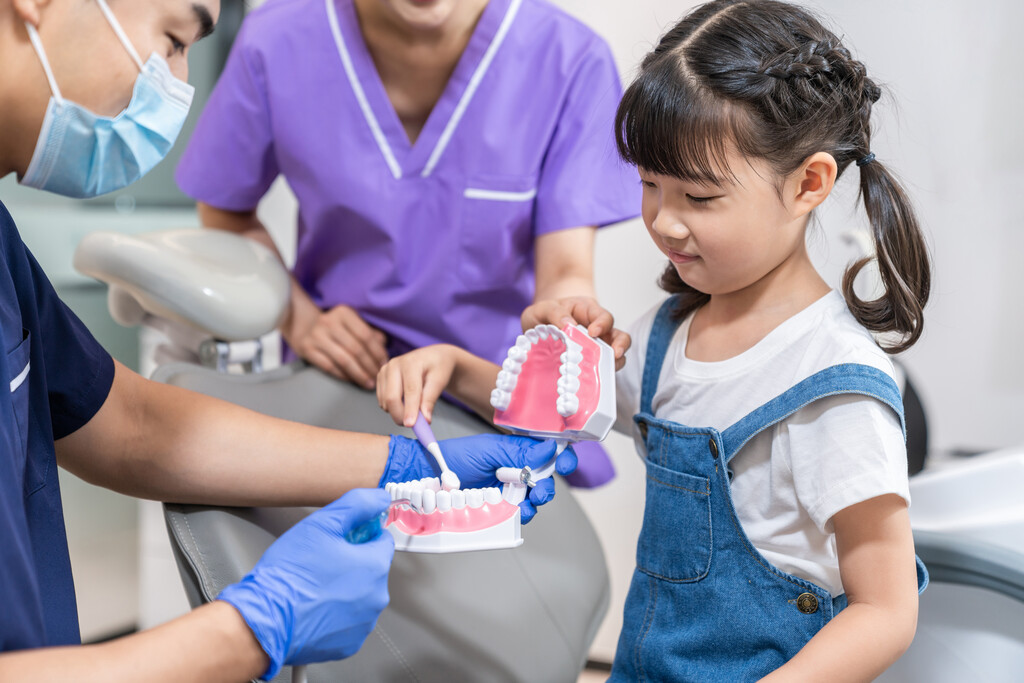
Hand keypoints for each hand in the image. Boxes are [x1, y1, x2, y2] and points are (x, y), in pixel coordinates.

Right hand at [218, 489, 394, 679]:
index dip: (358, 535)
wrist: (264, 619)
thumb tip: (378, 498)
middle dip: (351, 563)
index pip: (381, 540)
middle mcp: (376, 597)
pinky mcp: (348, 644)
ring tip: (313, 585)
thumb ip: (358, 504)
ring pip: (359, 596)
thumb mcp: (323, 523)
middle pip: (371, 569)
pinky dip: (334, 614)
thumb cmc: (289, 575)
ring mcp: (363, 623)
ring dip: (343, 589)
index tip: (339, 539)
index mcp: (375, 566)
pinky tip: (313, 606)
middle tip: (320, 561)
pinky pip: (347, 621)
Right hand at [292, 305, 388, 388]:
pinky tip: (352, 380)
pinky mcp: (306, 348)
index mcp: (344, 312)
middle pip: (355, 349)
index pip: (366, 335)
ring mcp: (316, 335)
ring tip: (368, 383)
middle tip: (377, 376)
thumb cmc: (337, 328)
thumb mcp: (353, 324)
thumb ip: (370, 334)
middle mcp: (328, 321)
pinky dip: (343, 376)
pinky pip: (329, 367)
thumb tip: (383, 348)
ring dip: (359, 374)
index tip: (384, 364)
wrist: (304, 327)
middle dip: (369, 366)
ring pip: (343, 360)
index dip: (377, 352)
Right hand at [377, 345, 459, 426]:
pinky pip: (382, 401)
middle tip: (414, 425)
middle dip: (401, 415)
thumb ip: (430, 400)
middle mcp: (394, 365)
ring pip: (385, 402)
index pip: (410, 390)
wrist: (433, 357)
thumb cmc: (438, 367)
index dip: (409, 409)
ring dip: (398, 412)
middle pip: (391, 398)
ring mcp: (384, 371)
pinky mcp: (380, 378)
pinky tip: (404, 400)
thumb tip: (424, 419)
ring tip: (414, 407)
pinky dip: (393, 407)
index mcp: (411, 363)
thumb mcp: (440, 381)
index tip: (411, 425)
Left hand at [382, 434, 577, 522]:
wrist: (427, 477)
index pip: (547, 454)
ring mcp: (507, 491)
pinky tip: (518, 514)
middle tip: (540, 492)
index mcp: (516, 451)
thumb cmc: (455, 457)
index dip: (561, 458)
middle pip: (545, 479)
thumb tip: (551, 448)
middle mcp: (515, 470)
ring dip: (537, 503)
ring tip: (529, 504)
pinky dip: (522, 516)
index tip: (563, 465)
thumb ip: (519, 451)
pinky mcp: (498, 509)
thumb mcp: (489, 450)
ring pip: (534, 499)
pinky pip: (517, 515)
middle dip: (548, 486)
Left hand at [522, 296, 630, 369]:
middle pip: (619, 336)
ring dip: (614, 363)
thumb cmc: (544, 315)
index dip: (602, 324)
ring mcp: (595, 348)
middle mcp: (597, 330)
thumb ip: (555, 313)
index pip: (603, 317)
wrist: (535, 328)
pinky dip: (598, 375)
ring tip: (607, 371)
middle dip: (620, 345)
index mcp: (588, 312)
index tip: (593, 333)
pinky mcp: (589, 363)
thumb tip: (568, 325)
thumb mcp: (543, 308)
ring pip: (615, 355)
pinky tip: (591, 381)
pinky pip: (599, 370)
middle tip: (615, 355)